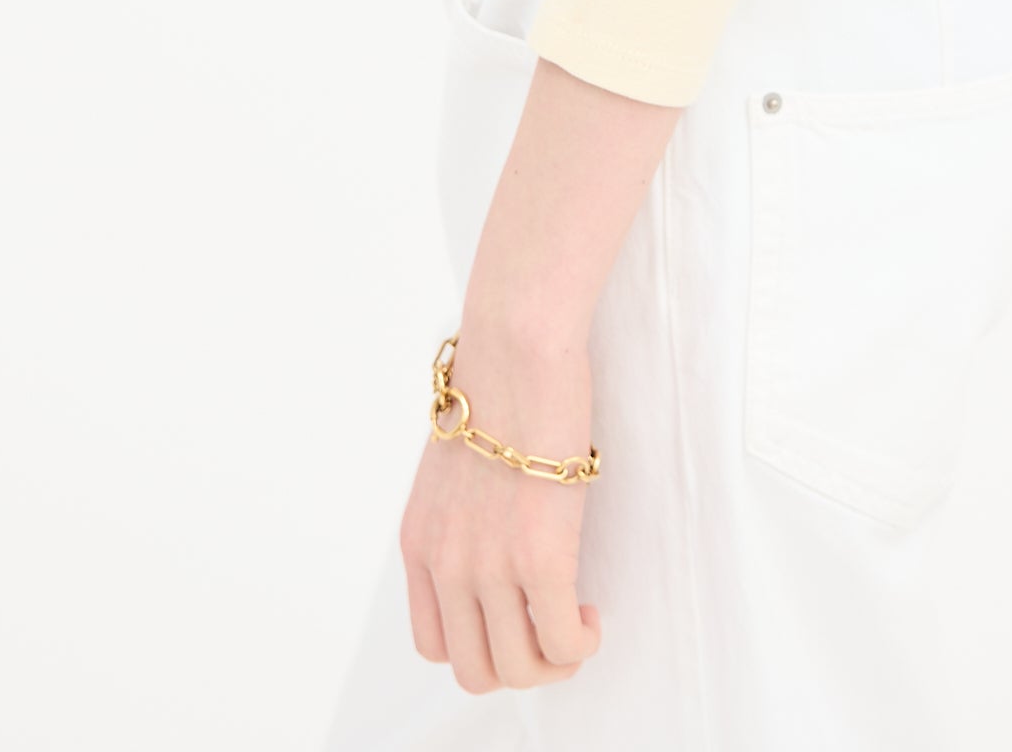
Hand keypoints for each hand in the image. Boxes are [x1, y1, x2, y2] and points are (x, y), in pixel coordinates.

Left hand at [399, 313, 603, 693]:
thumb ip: (461, 511)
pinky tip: (590, 615)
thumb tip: (495, 526)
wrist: (516, 342)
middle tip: (553, 630)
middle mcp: (446, 564)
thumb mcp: (453, 462)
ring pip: (518, 668)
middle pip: (474, 668)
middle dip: (520, 665)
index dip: (480, 645)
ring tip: (576, 625)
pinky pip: (560, 640)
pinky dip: (579, 642)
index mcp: (420, 542)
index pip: (432, 643)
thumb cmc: (497, 380)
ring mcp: (490, 565)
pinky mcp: (540, 555)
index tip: (515, 619)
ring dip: (554, 661)